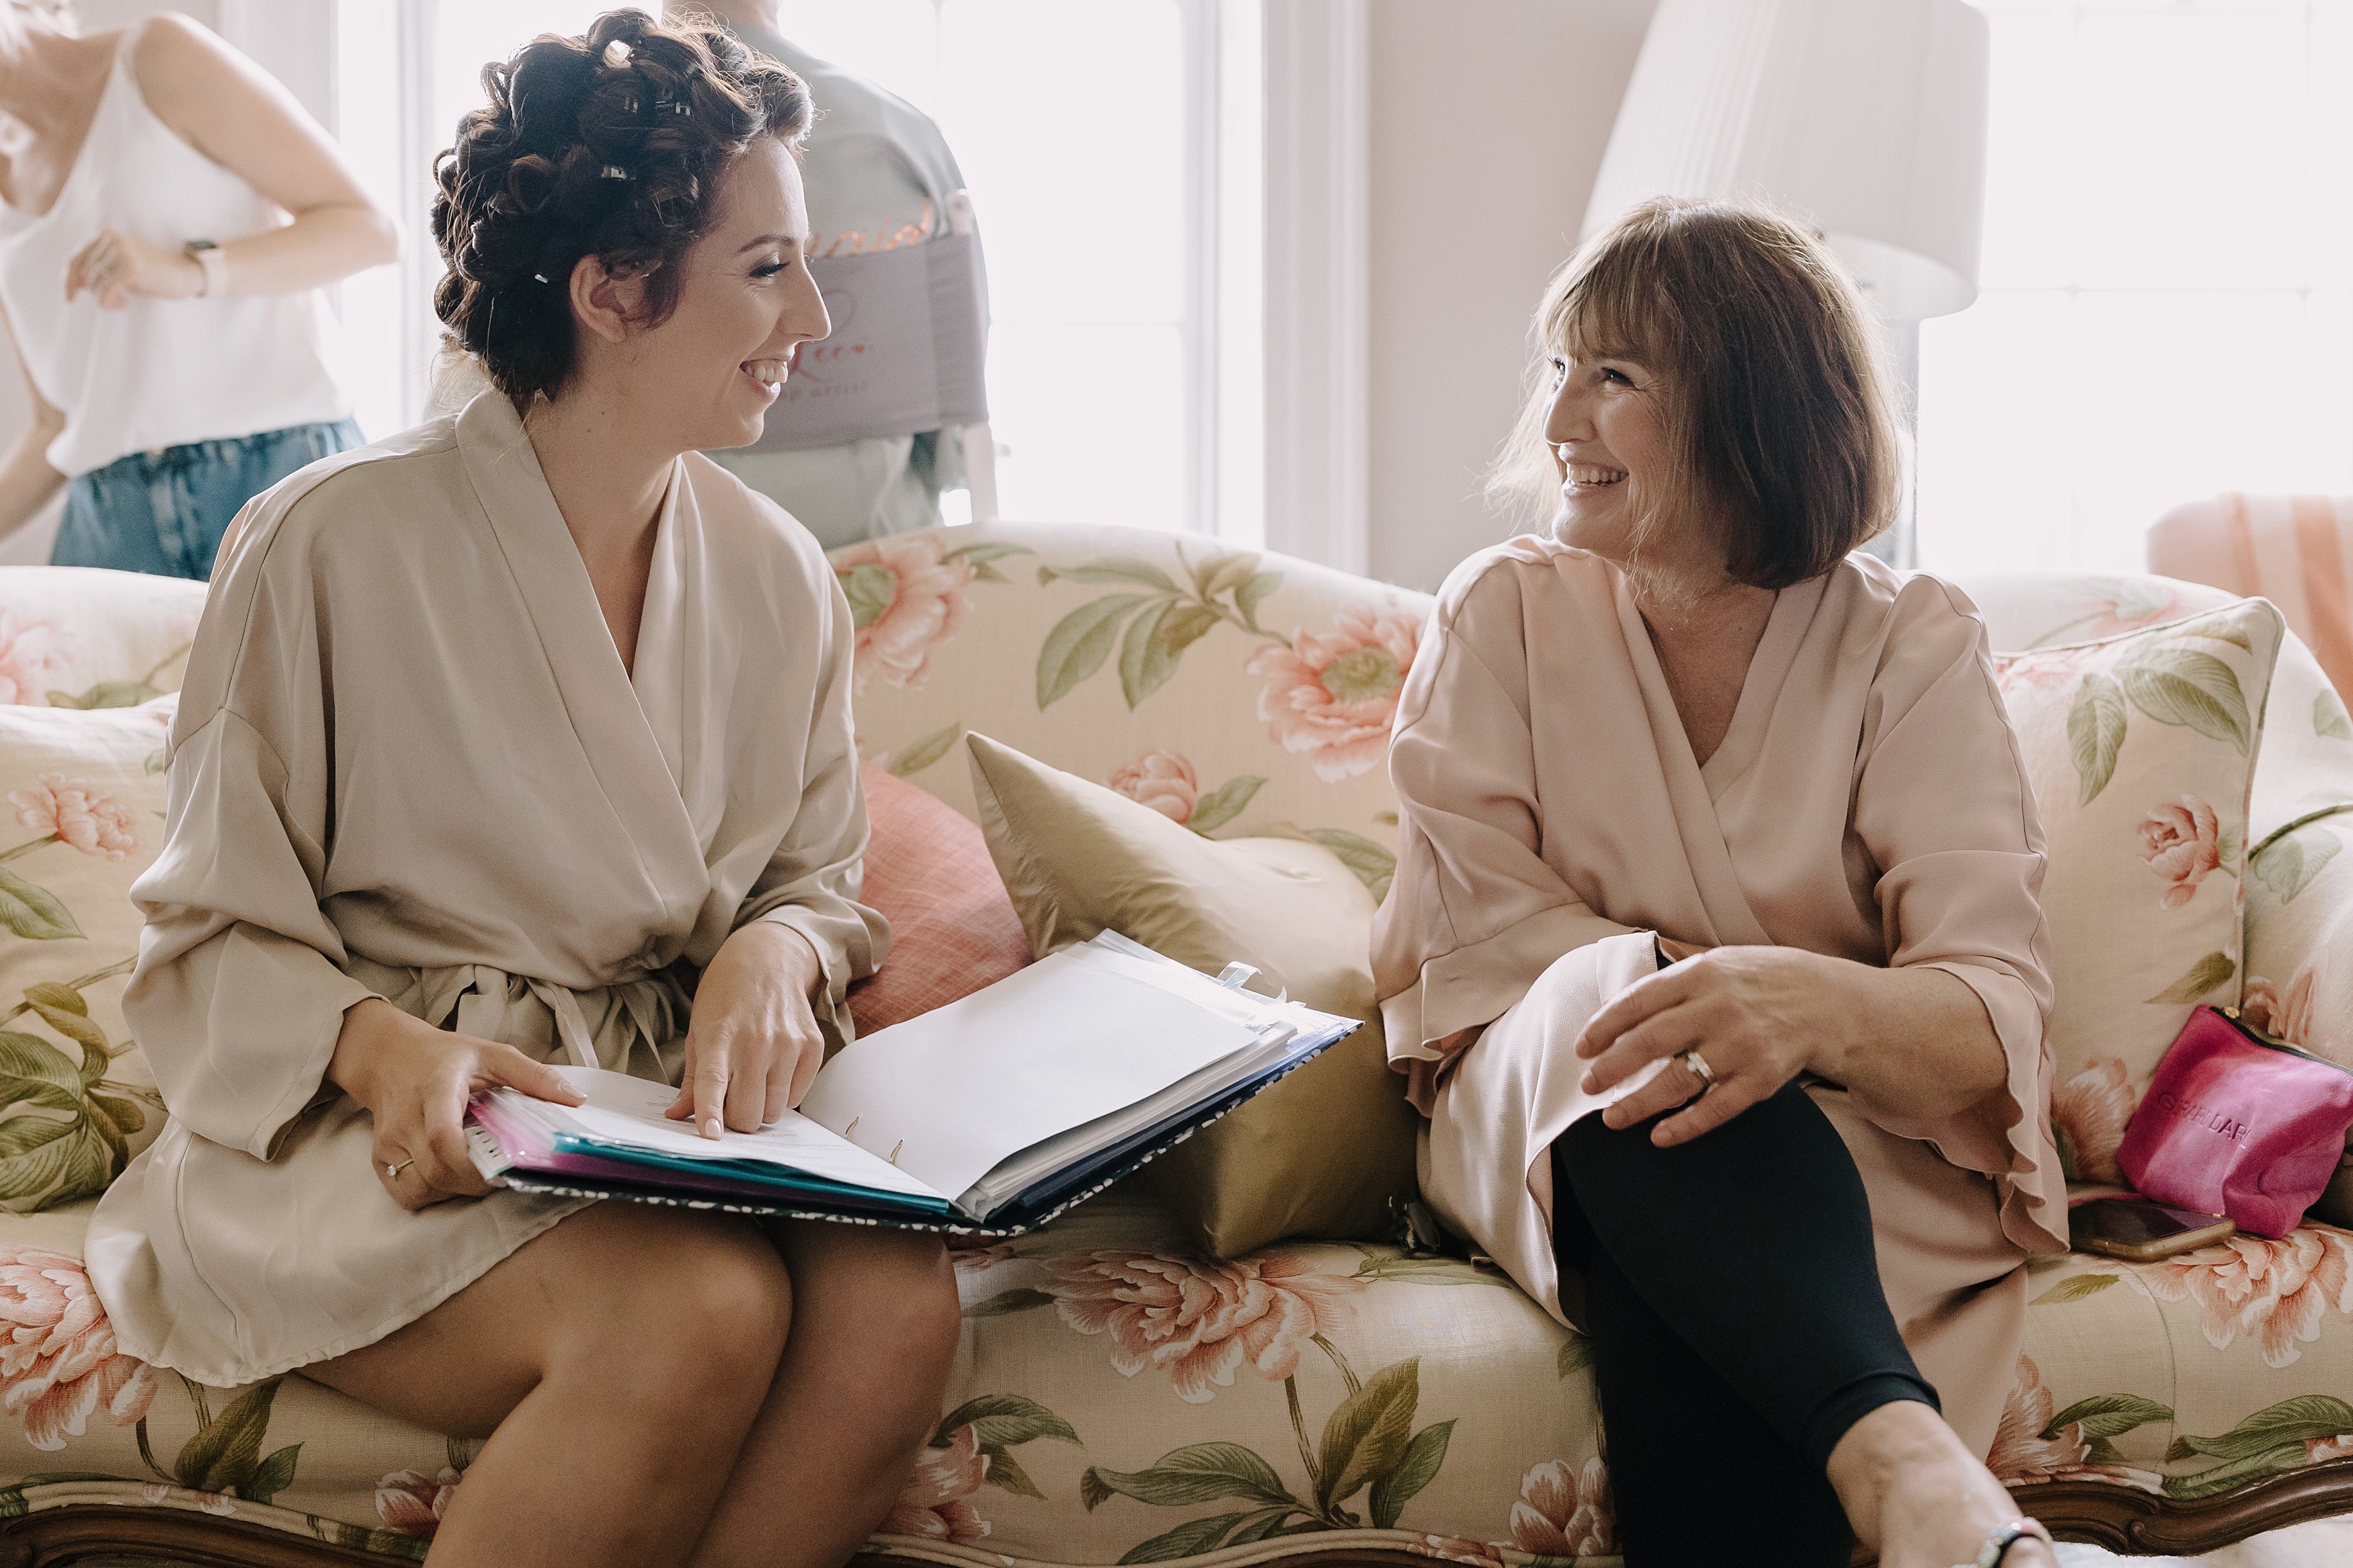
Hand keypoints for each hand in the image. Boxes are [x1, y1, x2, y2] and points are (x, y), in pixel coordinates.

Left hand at [64, 229, 202, 307]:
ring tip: (122, 301)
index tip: (69, 298)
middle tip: (114, 301)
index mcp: (106, 236)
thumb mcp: (121, 265)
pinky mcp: (129, 269)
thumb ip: (97, 268)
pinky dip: (110, 303)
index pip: (75, 258)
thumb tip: (73, 284)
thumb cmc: (153, 273)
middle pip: (83, 274)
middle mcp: (112, 240)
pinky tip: (124, 303)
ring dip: (105, 299)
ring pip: (94, 285)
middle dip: (94, 292)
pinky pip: (105, 292)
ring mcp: (121, 253)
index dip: (68, 280)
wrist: (184, 274)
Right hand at [329, 997, 587, 1211]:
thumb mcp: (492, 1055)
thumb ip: (534, 1076)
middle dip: (475, 1182)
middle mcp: (407, 1119)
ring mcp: (389, 1141)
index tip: (503, 1168)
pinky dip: (432, 1194)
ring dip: (455, 1191)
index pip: (444, 1137)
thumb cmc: (445, 1056)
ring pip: (421, 1187)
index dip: (472, 1163)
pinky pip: (406, 1193)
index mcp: (436, 1090)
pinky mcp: (379, 1157)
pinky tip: (450, 1177)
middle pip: (437, 1171)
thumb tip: (576, 1099)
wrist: (388, 1056)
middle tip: (501, 1173)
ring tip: (475, 1171)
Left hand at [665, 922, 825, 1139]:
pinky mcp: (812, 1046)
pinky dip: (782, 1096)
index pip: (713, 1082)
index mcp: (719, 1036)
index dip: (711, 1111)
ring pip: (772, 1110)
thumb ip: (691, 1078)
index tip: (711, 1135)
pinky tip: (773, 1073)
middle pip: (747, 1110)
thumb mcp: (699, 1030)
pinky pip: (796, 1097)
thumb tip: (678, 1115)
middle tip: (730, 1101)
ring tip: (753, 1083)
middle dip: (735, 1118)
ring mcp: (788, 1043)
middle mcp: (756, 1040)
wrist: (767, 961)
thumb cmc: (726, 997)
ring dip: (759, 1108)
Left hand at [1573, 945, 1840, 1147]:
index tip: (1581, 1049)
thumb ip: (1671, 985)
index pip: (1638, 1002)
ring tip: (1611, 1118)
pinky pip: (1716, 1108)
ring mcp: (1740, 1046)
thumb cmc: (1757, 982)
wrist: (1825, 1000)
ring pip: (1678, 1081)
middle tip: (1587, 1086)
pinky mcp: (1762, 1078)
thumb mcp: (1715, 963)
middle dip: (1612, 1067)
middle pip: (1650, 1042)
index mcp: (1699, 975)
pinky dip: (1685, 1125)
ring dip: (1639, 1103)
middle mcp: (1717, 1009)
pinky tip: (1659, 1136)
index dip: (1604, 1027)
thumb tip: (1615, 1011)